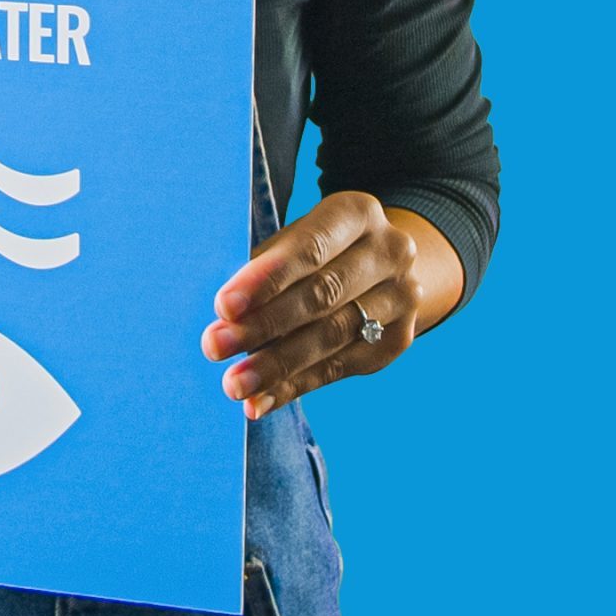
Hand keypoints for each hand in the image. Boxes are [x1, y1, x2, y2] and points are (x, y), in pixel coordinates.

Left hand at [200, 192, 461, 417]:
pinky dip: (294, 387)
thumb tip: (227, 317)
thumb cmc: (317, 250)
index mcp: (358, 213)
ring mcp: (400, 298)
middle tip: (216, 346)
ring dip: (277, 365)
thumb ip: (266, 270)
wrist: (384, 267)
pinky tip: (259, 402)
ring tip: (234, 383)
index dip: (266, 279)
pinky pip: (339, 369)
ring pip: (331, 337)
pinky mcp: (397, 340)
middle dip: (263, 325)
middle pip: (322, 295)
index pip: (310, 249)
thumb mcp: (294, 240)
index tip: (223, 306)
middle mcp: (390, 252)